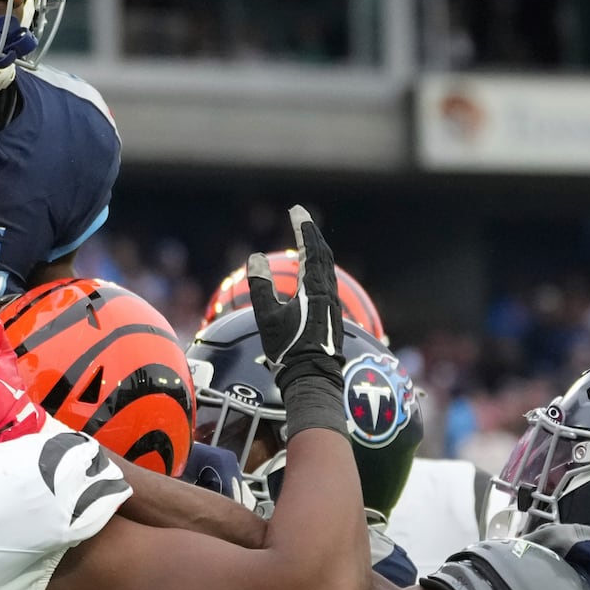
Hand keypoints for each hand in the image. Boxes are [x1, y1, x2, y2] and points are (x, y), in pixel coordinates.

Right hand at [247, 205, 344, 436]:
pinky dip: (317, 268)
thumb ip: (261, 286)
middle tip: (300, 218)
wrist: (313, 379)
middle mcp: (327, 293)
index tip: (296, 210)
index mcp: (314, 289)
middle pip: (323, 256)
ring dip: (316, 251)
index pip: (311, 250)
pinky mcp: (331, 316)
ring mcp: (332, 305)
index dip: (303, 228)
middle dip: (311, 235)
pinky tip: (311, 274)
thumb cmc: (289, 350)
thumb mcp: (267, 318)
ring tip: (306, 240)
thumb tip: (257, 258)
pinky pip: (325, 282)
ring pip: (326, 269)